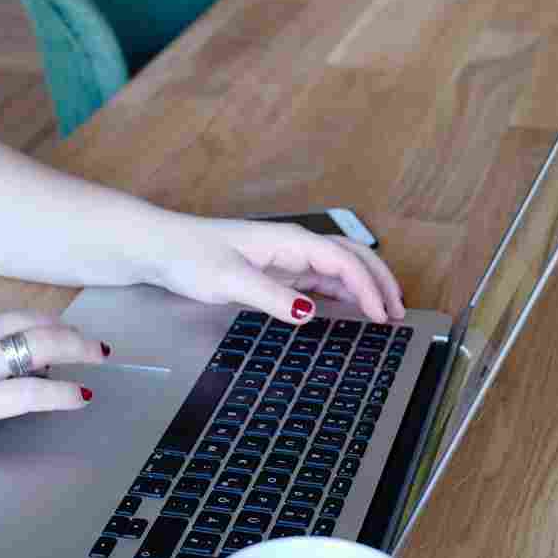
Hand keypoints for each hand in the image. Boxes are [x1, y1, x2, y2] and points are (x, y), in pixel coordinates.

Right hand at [0, 307, 99, 475]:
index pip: (10, 318)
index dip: (40, 330)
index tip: (56, 339)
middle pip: (36, 323)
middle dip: (70, 332)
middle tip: (94, 344)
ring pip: (44, 347)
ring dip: (79, 351)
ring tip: (98, 359)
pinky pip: (34, 393)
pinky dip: (64, 393)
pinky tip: (80, 397)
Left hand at [144, 216, 406, 323]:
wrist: (159, 248)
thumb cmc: (189, 256)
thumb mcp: (229, 280)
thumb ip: (271, 298)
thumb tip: (310, 314)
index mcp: (289, 241)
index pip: (343, 261)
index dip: (368, 287)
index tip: (382, 315)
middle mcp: (293, 246)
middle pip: (352, 257)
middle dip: (379, 282)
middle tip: (398, 312)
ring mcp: (286, 258)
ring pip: (339, 268)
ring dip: (365, 286)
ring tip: (385, 312)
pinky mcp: (276, 272)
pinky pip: (320, 280)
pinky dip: (343, 292)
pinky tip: (350, 309)